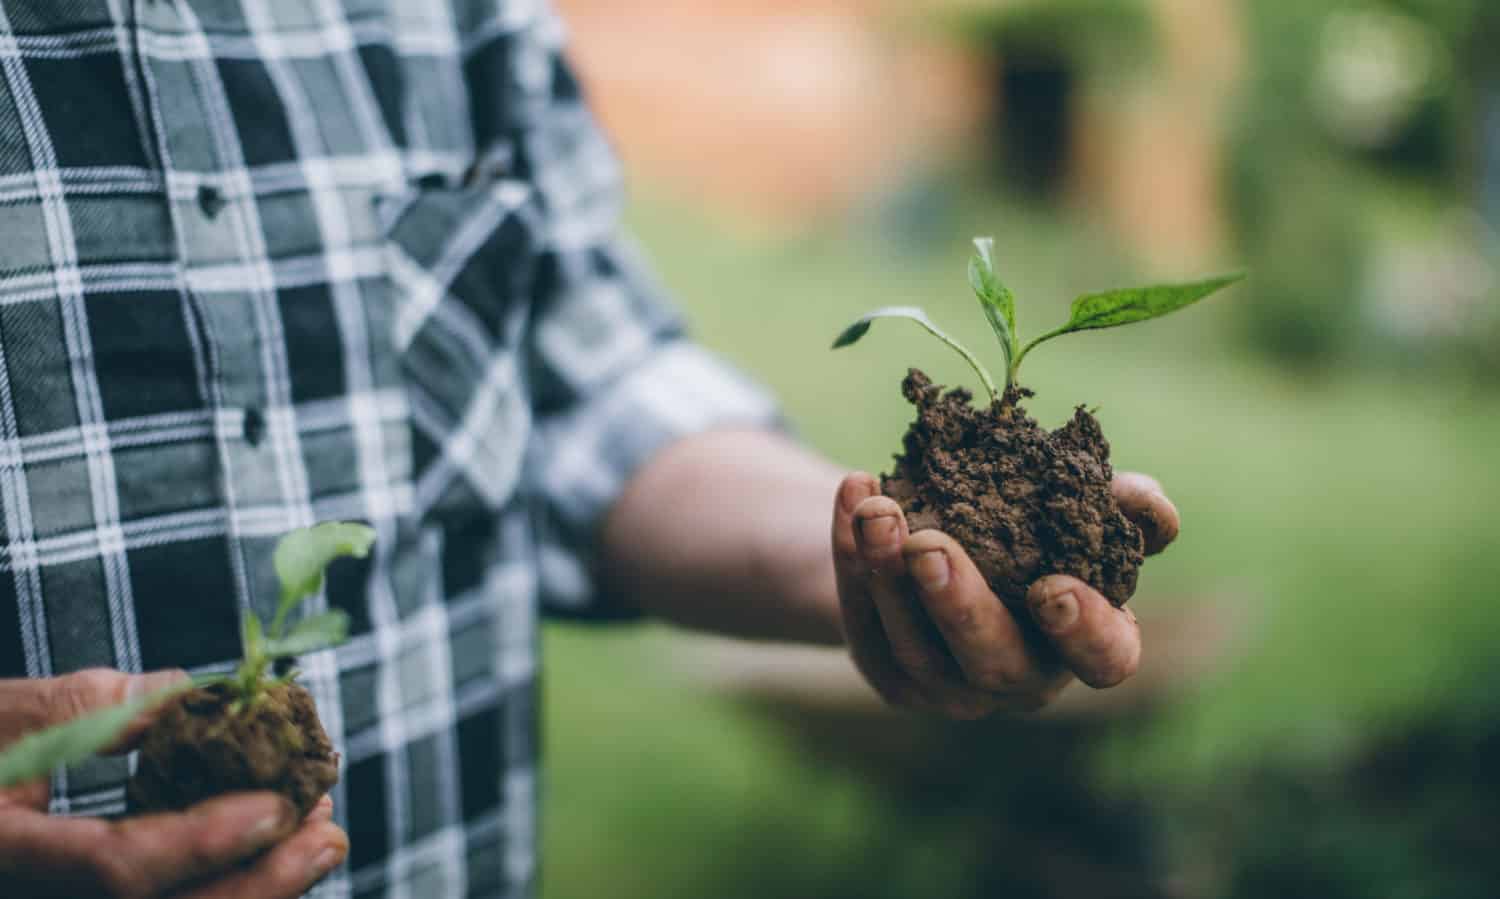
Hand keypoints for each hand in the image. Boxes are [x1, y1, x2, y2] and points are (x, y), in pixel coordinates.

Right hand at [0, 669, 347, 897]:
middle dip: (258, 882)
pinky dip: (228, 883)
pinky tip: (277, 851)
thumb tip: (200, 694)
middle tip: (329, 835)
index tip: (277, 806)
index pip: (114, 866)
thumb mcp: (13, 716)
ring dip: (257, 885)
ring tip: (320, 838)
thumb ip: (101, 708)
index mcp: (7, 855)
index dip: (202, 841)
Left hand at [831, 471, 1179, 717]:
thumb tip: (1154, 510)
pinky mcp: (892, 675)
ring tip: (875, 510)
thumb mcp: (1077, 506)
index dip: (1084, 631)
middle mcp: (1021, 677)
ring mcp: (952, 688)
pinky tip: (853, 498)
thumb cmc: (1034, 527)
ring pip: (917, 649)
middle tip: (926, 546)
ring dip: (888, 576)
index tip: (1052, 586)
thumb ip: (1120, 504)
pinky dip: (851, 562)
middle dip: (957, 604)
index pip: (1103, 659)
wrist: (942, 532)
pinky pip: (866, 628)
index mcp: (1084, 641)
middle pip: (992, 661)